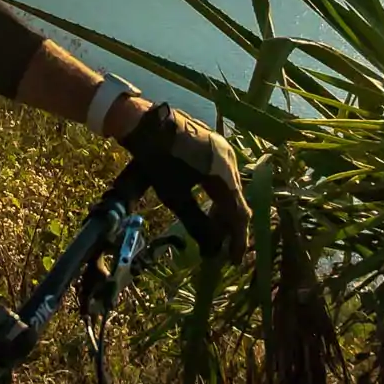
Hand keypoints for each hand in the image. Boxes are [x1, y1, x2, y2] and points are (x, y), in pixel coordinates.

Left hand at [116, 102, 250, 262]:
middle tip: (220, 246)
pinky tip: (210, 204)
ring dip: (224, 210)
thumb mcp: (174, 196)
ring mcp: (224, 149)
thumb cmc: (157, 161)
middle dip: (229, 225)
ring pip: (232, 187)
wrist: (145, 123)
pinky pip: (225, 175)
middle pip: (237, 200)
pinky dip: (220, 193)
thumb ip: (196, 224)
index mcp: (223, 173)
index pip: (238, 213)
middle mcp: (229, 159)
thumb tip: (211, 250)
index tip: (234, 259)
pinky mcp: (216, 144)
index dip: (237, 238)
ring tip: (213, 228)